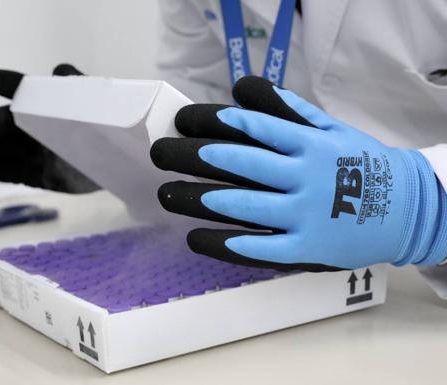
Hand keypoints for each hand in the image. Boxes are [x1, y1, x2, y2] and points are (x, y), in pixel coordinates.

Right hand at [0, 64, 99, 192]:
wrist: (122, 166)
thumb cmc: (108, 129)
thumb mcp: (96, 104)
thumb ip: (77, 88)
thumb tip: (59, 70)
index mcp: (45, 106)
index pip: (21, 90)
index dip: (4, 83)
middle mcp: (33, 127)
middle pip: (5, 123)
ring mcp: (32, 152)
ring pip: (1, 148)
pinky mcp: (34, 175)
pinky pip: (7, 172)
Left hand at [150, 76, 446, 271]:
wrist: (406, 208)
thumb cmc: (358, 163)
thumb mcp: (328, 127)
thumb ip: (284, 108)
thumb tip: (241, 87)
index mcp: (307, 142)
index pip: (251, 126)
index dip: (210, 122)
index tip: (179, 121)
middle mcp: (303, 176)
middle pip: (238, 163)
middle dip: (192, 157)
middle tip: (159, 154)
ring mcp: (303, 216)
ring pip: (241, 205)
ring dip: (197, 199)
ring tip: (165, 193)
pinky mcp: (304, 250)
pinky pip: (257, 249)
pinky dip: (223, 245)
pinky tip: (194, 238)